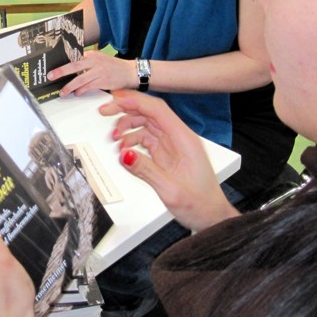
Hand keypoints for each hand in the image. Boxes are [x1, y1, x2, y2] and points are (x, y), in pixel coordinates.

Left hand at [47, 50, 136, 95]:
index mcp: (91, 55)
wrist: (130, 71)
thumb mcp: (99, 59)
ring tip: (62, 92)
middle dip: (61, 71)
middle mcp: (94, 61)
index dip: (62, 63)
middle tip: (51, 76)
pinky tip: (76, 93)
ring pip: (80, 78)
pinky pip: (89, 86)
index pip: (74, 58)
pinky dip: (81, 90)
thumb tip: (70, 68)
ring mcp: (99, 71)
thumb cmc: (113, 67)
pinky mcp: (104, 81)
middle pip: (74, 66)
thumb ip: (86, 63)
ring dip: (69, 86)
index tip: (52, 68)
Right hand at [100, 90, 239, 231]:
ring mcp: (172, 145)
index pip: (158, 110)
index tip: (116, 100)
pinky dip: (132, 141)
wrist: (211, 216)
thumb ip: (147, 171)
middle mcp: (179, 138)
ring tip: (114, 139)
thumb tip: (125, 155)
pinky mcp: (166, 154)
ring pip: (146, 124)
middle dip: (126, 110)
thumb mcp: (171, 191)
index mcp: (185, 140)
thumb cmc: (200, 204)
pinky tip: (124, 151)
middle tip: (105, 112)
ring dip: (127, 127)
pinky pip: (146, 139)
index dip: (136, 101)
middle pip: (150, 113)